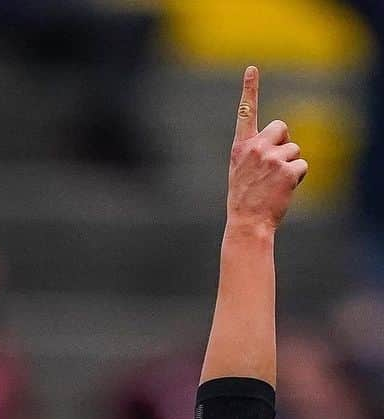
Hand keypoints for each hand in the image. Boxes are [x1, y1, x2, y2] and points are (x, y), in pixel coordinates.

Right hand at [226, 66, 308, 233]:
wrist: (247, 224)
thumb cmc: (244, 200)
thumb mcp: (241, 171)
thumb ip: (256, 152)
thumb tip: (284, 141)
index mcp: (241, 148)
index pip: (246, 114)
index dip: (249, 90)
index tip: (252, 69)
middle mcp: (255, 149)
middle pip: (282, 127)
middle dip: (284, 142)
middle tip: (274, 165)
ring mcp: (272, 158)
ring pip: (294, 149)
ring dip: (290, 165)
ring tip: (275, 184)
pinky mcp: (287, 169)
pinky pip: (302, 165)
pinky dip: (297, 178)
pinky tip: (283, 189)